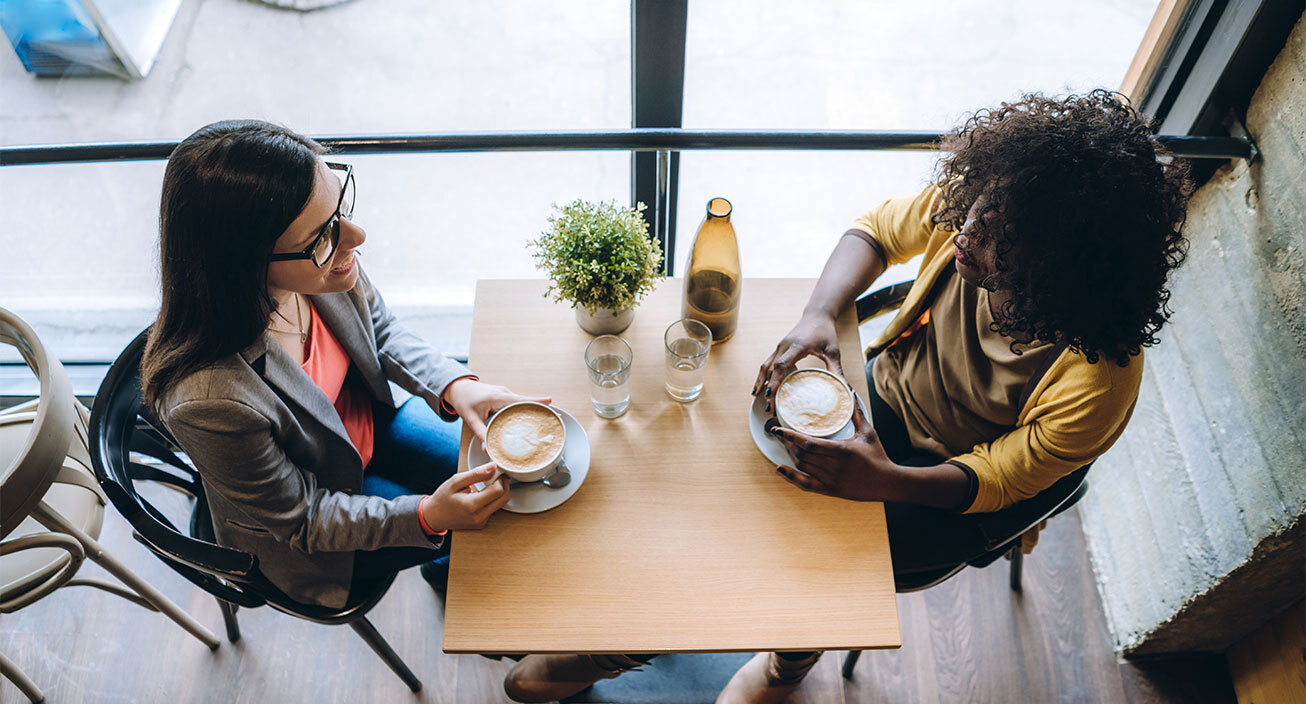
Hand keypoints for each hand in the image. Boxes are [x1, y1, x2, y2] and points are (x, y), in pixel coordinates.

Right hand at [421, 462, 510, 530]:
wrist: (434, 516)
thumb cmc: (442, 498)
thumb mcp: (456, 481)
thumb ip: (476, 474)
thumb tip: (493, 466)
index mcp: (472, 506)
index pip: (498, 490)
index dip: (500, 478)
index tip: (495, 471)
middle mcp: (479, 517)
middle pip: (504, 498)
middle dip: (504, 484)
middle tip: (496, 475)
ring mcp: (481, 522)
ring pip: (501, 504)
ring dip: (499, 491)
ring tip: (488, 483)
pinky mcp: (482, 524)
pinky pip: (495, 509)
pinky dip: (493, 499)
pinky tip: (484, 493)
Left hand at [442, 378, 550, 442]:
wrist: (458, 387)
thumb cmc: (464, 400)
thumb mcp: (471, 418)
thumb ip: (480, 434)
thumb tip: (488, 449)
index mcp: (498, 397)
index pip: (521, 400)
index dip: (537, 402)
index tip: (551, 403)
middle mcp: (504, 393)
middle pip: (527, 401)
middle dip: (543, 408)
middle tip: (557, 416)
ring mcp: (505, 393)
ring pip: (523, 402)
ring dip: (535, 409)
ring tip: (548, 419)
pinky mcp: (504, 396)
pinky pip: (518, 403)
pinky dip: (526, 409)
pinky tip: (532, 418)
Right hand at [752, 311, 843, 409]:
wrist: (817, 315)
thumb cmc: (825, 332)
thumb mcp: (833, 351)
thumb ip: (836, 370)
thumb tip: (844, 388)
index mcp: (797, 346)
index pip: (781, 365)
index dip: (775, 381)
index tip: (771, 396)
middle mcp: (785, 346)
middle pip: (770, 369)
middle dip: (767, 389)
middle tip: (769, 407)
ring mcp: (780, 347)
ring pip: (765, 366)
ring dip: (761, 382)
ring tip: (758, 399)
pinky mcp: (779, 349)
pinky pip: (768, 363)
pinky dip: (764, 376)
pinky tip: (763, 387)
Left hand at [770, 402, 895, 501]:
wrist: (887, 482)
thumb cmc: (878, 456)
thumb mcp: (868, 432)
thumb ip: (857, 414)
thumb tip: (851, 393)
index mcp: (841, 450)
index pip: (808, 443)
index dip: (790, 436)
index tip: (778, 428)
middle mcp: (834, 466)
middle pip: (802, 454)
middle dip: (788, 443)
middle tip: (780, 434)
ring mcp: (831, 479)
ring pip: (802, 466)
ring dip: (790, 455)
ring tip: (784, 444)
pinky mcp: (830, 490)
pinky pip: (806, 484)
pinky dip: (791, 477)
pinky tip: (780, 468)